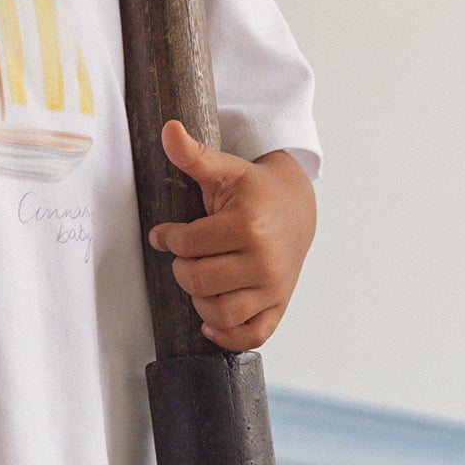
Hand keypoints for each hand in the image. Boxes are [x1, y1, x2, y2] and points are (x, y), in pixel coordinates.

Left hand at [147, 124, 314, 352]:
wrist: (297, 207)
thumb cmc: (254, 190)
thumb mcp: (224, 169)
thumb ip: (193, 154)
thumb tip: (169, 129)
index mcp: (248, 225)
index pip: (187, 245)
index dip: (169, 239)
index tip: (166, 235)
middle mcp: (264, 261)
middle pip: (198, 281)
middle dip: (182, 269)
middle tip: (186, 257)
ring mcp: (274, 288)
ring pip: (219, 313)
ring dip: (199, 300)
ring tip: (200, 280)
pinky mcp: (279, 306)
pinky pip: (250, 336)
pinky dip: (227, 335)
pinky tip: (210, 320)